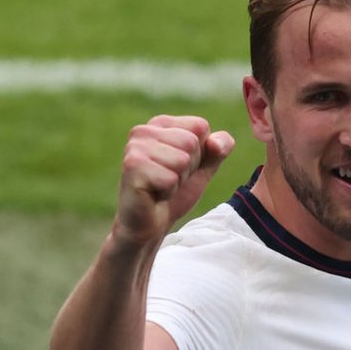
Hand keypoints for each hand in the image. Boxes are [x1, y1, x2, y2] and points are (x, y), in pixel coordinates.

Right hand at [113, 115, 233, 245]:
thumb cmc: (175, 193)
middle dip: (189, 168)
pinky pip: (170, 178)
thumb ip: (218, 150)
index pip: (200, 126)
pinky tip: (153, 194)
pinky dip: (168, 191)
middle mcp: (143, 131)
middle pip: (191, 142)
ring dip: (178, 180)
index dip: (200, 153)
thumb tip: (216, 143)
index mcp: (160, 124)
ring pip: (182, 160)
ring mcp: (135, 148)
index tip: (181, 166)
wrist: (150, 225)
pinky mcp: (132, 167)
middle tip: (170, 179)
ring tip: (161, 186)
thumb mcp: (204, 168)